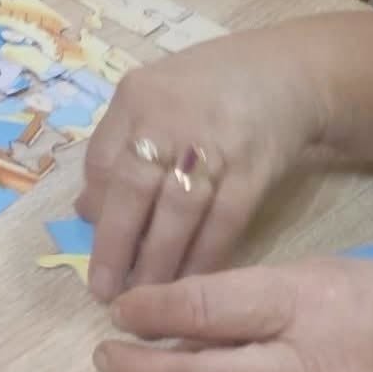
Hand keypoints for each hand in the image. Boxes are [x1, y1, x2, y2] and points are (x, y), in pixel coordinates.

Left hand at [77, 32, 327, 300]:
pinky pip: (225, 221)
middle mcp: (170, 118)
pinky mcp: (254, 168)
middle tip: (106, 292)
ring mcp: (215, 144)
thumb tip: (87, 210)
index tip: (92, 250)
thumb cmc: (203, 92)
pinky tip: (193, 284)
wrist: (286, 73)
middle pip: (134, 189)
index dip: (96, 211)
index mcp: (136, 98)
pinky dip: (206, 256)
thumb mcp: (150, 97)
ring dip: (159, 260)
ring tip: (146, 298)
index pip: (102, 161)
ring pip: (179, 212)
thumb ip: (116, 146)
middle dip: (116, 246)